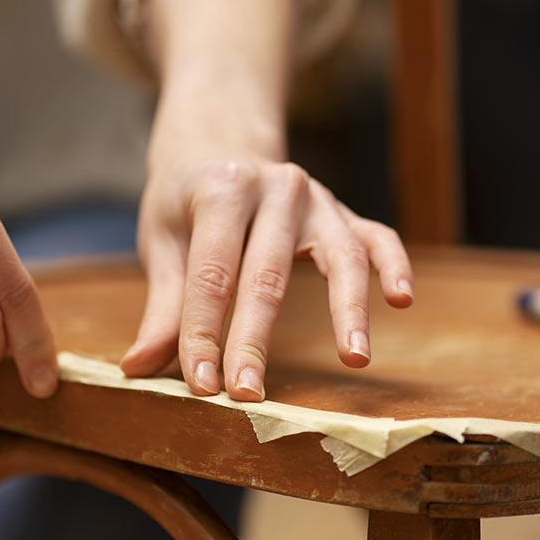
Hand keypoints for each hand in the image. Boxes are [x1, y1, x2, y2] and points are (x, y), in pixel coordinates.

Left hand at [120, 103, 411, 401]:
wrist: (221, 145)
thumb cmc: (186, 203)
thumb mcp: (163, 241)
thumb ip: (162, 307)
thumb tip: (138, 368)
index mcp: (221, 189)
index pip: (212, 274)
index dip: (204, 334)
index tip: (202, 386)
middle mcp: (276, 187)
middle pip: (267, 275)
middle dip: (255, 339)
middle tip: (249, 394)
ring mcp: (317, 198)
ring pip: (338, 256)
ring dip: (347, 308)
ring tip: (353, 356)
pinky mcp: (345, 212)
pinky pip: (378, 237)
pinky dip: (394, 265)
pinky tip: (401, 300)